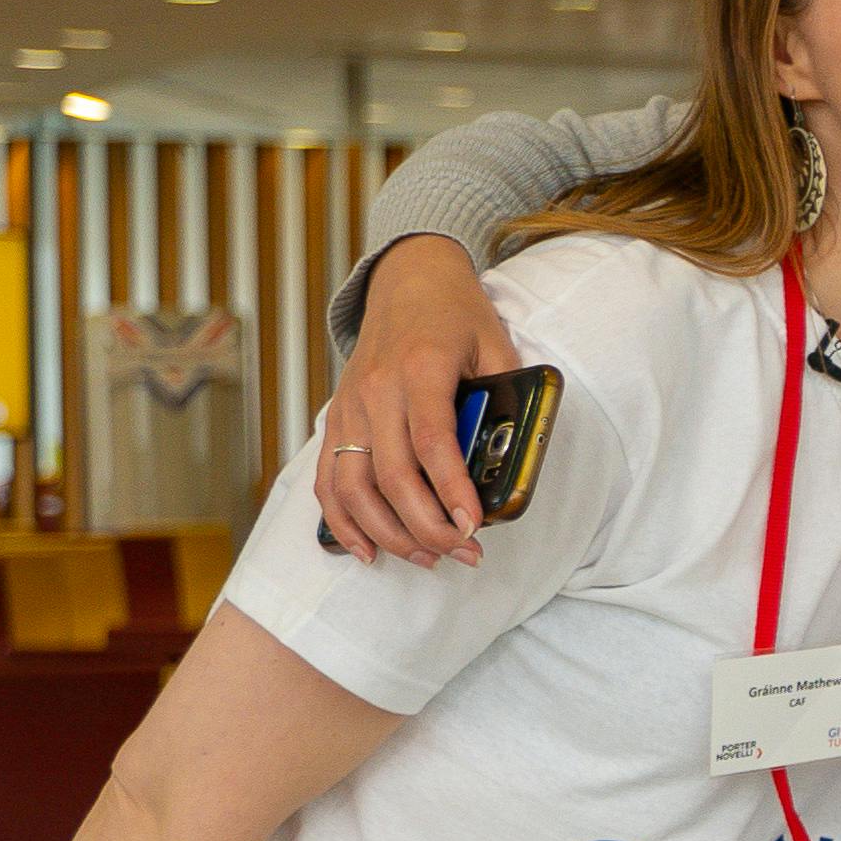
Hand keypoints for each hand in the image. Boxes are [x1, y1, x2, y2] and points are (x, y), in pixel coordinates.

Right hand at [315, 237, 520, 564]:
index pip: (432, 441)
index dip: (451, 490)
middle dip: (427, 526)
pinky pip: (328, 479)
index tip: (474, 527)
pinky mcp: (336, 419)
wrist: (407, 281)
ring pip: (353, 485)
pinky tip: (367, 549)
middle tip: (463, 554)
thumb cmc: (457, 316)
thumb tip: (512, 459)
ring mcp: (350, 407)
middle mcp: (377, 391)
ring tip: (427, 558)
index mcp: (420, 369)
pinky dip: (342, 520)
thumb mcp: (496, 345)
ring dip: (387, 532)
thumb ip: (505, 397)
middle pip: (391, 474)